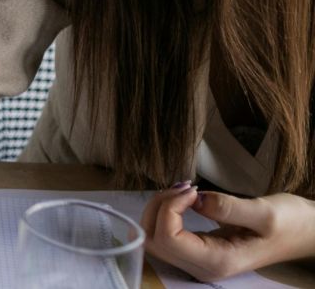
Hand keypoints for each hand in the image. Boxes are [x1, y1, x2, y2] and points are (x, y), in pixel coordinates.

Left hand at [141, 183, 314, 281]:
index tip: (191, 189)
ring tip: (185, 189)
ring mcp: (198, 260)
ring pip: (153, 236)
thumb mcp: (266, 213)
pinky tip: (184, 197)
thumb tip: (196, 200)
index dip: (169, 208)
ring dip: (160, 207)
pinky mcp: (196, 249)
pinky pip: (164, 233)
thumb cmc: (290, 224)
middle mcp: (203, 267)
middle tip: (186, 186)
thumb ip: (229, 208)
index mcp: (219, 261)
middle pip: (153, 239)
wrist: (304, 233)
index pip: (168, 238)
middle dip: (160, 206)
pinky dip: (165, 211)